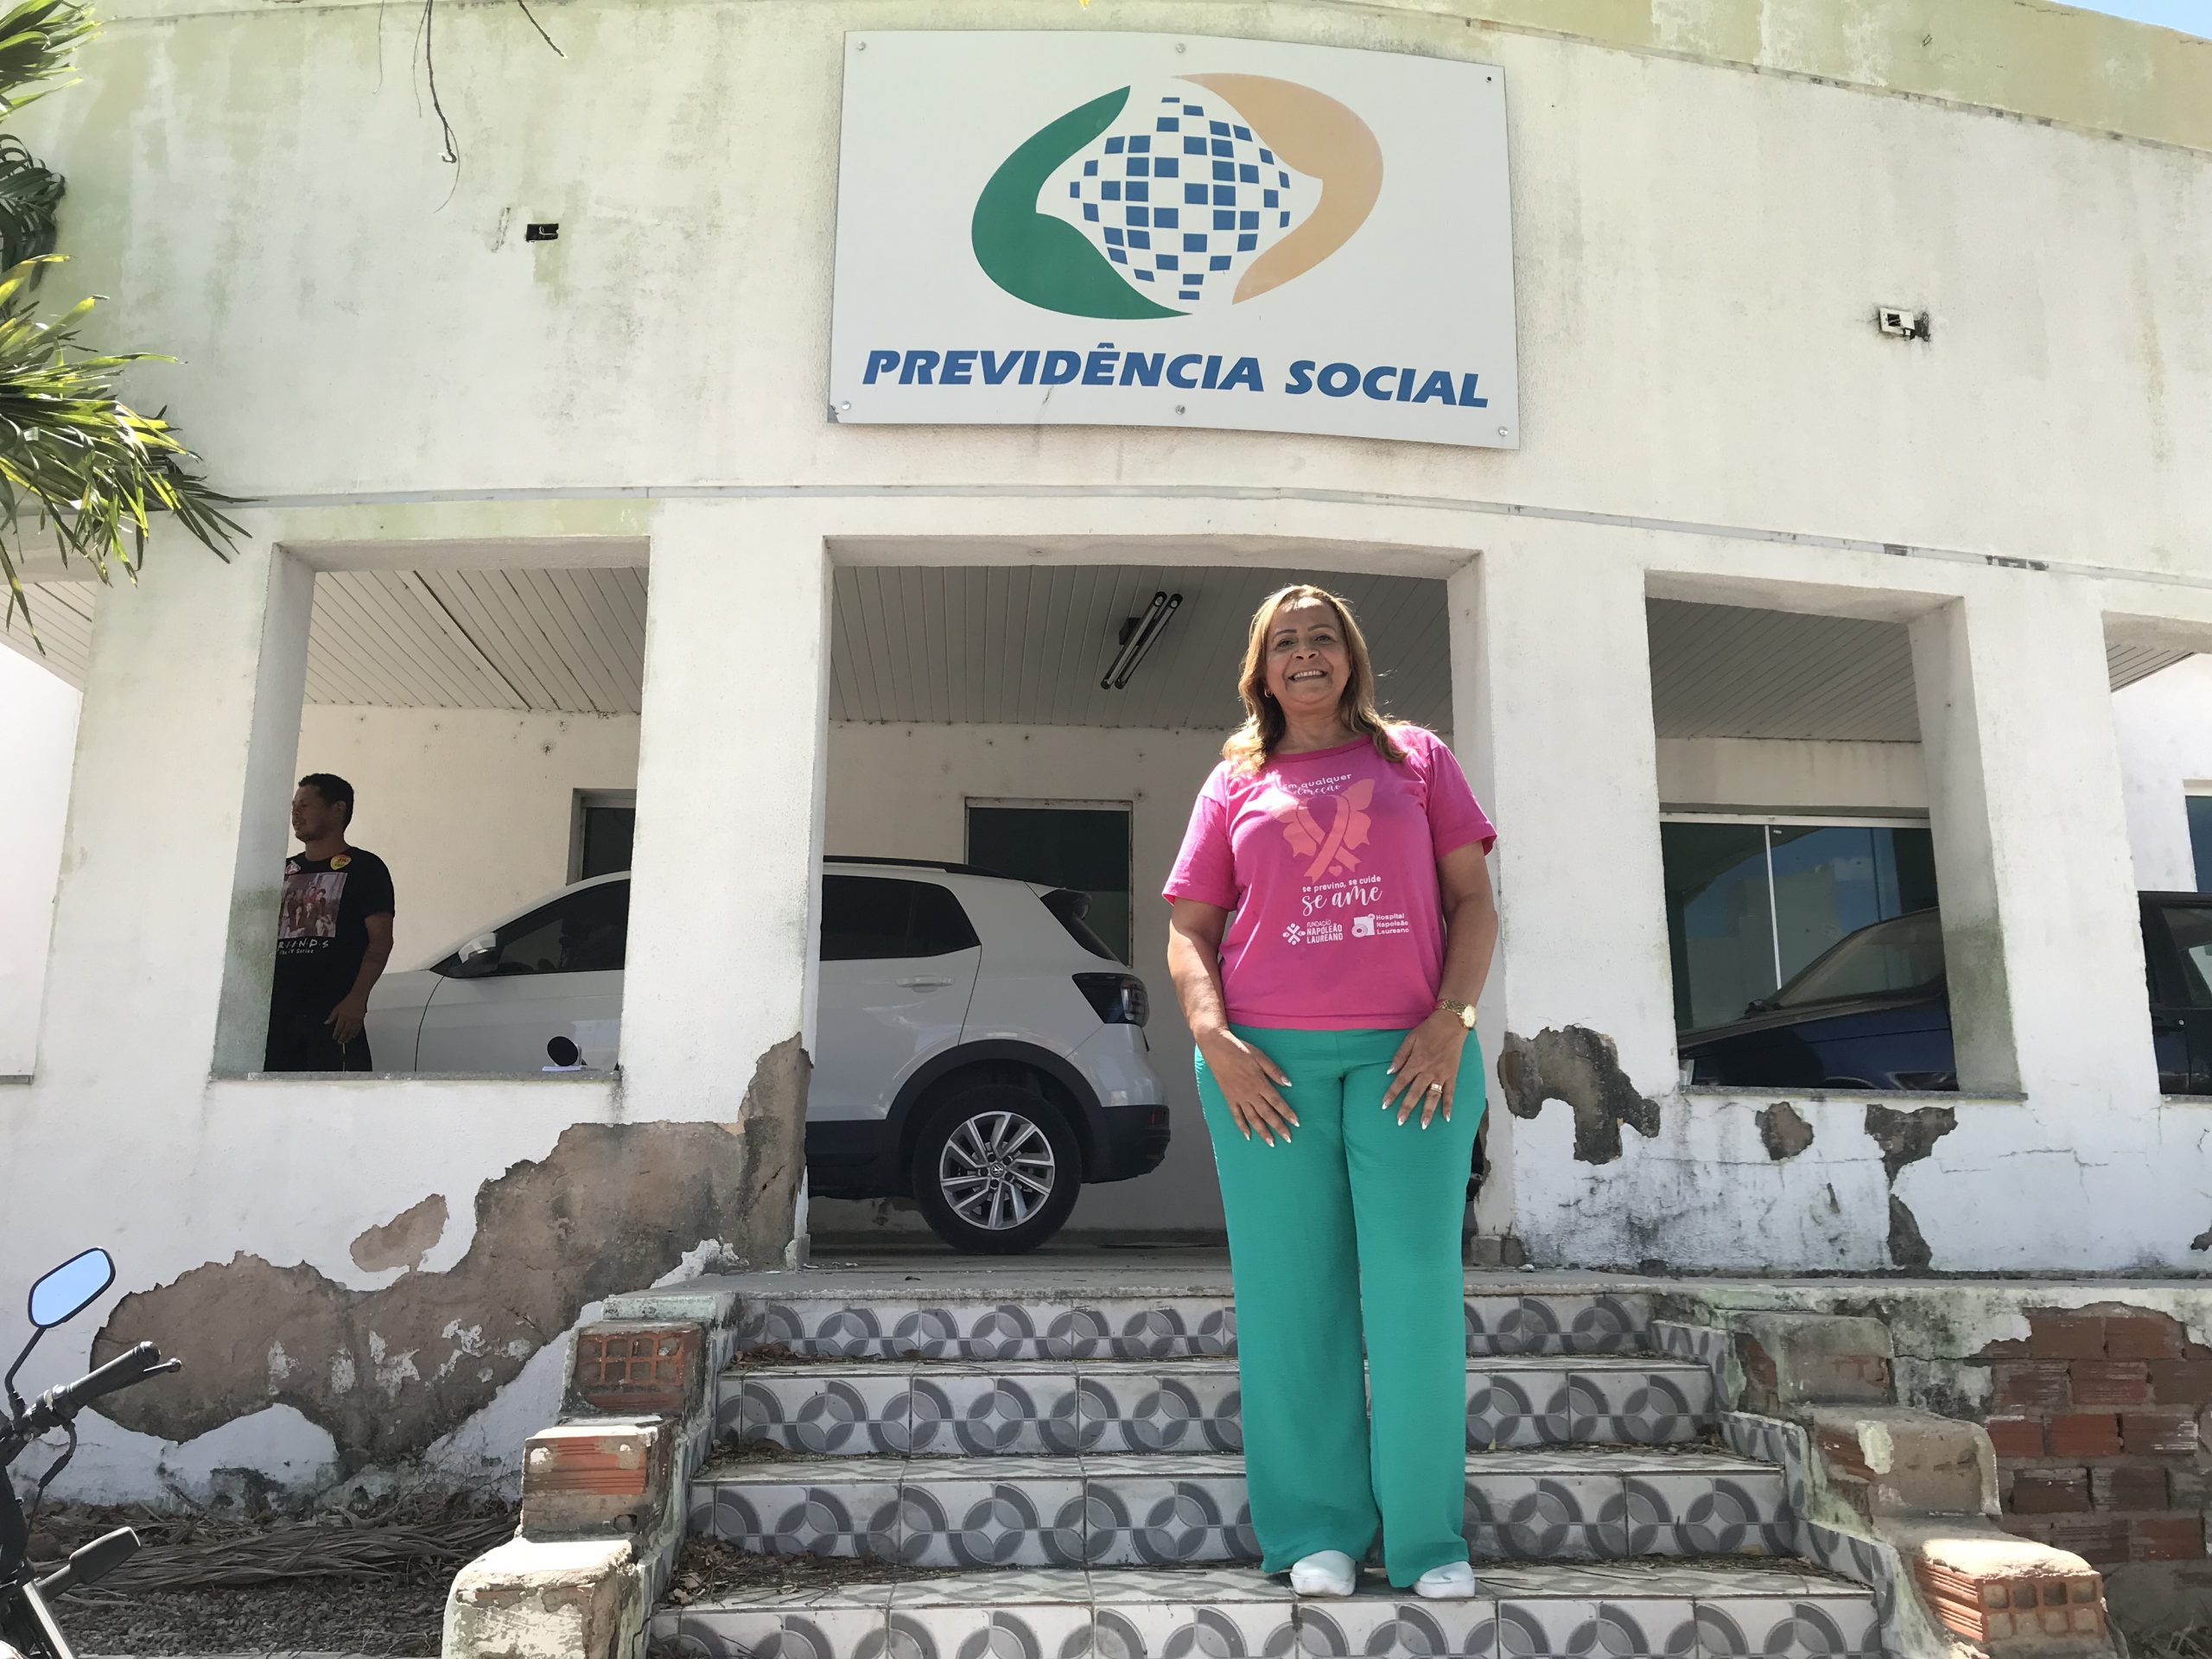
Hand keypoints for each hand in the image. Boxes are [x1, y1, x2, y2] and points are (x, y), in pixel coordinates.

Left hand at [327, 992, 369, 1044]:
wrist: (358, 997)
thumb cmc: (348, 1001)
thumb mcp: (337, 1008)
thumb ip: (332, 1016)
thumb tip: (326, 1022)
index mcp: (342, 1017)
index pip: (338, 1028)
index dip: (336, 1034)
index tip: (335, 1037)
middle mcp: (349, 1019)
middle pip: (345, 1031)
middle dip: (342, 1038)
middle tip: (340, 1042)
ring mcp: (355, 1020)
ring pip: (352, 1031)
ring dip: (348, 1037)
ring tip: (346, 1041)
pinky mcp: (361, 1020)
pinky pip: (358, 1029)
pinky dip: (355, 1033)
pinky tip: (353, 1036)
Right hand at [1197, 1027, 1298, 1146]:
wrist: (1217, 1049)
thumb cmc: (1240, 1050)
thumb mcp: (1260, 1057)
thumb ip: (1274, 1071)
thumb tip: (1288, 1083)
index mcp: (1260, 1083)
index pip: (1277, 1102)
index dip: (1287, 1113)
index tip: (1296, 1123)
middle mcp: (1250, 1093)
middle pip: (1267, 1114)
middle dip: (1278, 1127)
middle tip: (1288, 1139)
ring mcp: (1238, 1097)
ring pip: (1252, 1118)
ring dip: (1262, 1131)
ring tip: (1271, 1143)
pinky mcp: (1229, 1098)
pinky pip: (1236, 1115)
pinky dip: (1242, 1126)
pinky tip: (1248, 1136)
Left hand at [1381, 1011, 1467, 1126]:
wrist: (1451, 1023)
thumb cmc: (1428, 1030)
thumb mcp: (1410, 1039)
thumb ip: (1400, 1056)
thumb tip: (1389, 1071)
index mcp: (1416, 1061)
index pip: (1401, 1081)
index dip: (1392, 1093)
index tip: (1384, 1105)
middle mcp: (1428, 1071)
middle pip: (1415, 1092)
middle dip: (1407, 1107)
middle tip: (1399, 1122)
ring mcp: (1441, 1074)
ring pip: (1433, 1096)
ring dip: (1427, 1112)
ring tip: (1422, 1125)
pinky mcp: (1452, 1075)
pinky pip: (1450, 1093)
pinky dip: (1449, 1105)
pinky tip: (1446, 1118)